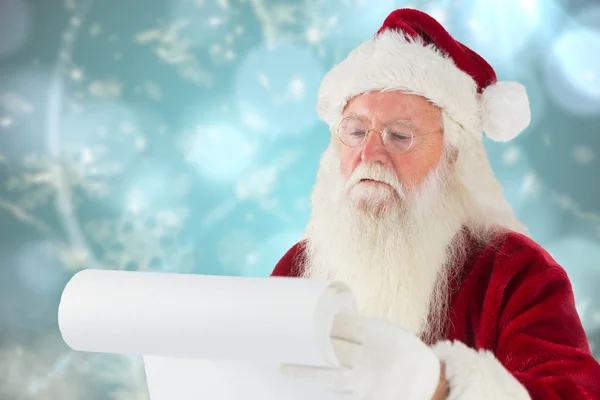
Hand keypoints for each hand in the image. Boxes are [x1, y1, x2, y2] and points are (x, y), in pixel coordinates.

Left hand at [281, 313, 440, 398]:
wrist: (430, 385)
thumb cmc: (405, 353)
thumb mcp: (390, 333)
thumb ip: (363, 330)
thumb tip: (331, 322)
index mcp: (380, 337)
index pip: (345, 327)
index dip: (324, 324)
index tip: (304, 320)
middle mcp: (373, 360)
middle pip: (333, 351)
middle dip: (309, 346)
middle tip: (285, 342)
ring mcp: (369, 384)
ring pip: (331, 378)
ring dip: (307, 374)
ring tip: (285, 370)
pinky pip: (341, 396)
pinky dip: (324, 393)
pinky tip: (307, 391)